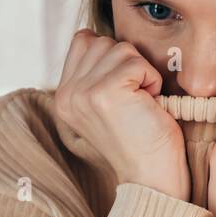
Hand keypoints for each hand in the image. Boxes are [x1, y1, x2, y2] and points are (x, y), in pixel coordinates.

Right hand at [54, 29, 189, 201]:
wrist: (152, 178)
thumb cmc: (142, 139)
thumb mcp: (106, 102)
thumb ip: (95, 72)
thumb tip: (103, 38)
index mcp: (63, 96)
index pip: (84, 40)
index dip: (112, 59)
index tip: (123, 93)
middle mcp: (67, 93)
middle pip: (103, 41)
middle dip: (127, 65)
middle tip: (134, 102)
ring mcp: (83, 92)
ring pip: (120, 48)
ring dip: (141, 73)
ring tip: (141, 105)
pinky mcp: (105, 91)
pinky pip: (137, 61)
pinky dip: (152, 81)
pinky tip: (148, 106)